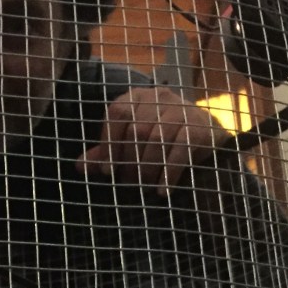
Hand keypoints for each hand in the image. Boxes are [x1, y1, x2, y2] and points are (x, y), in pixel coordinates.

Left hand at [76, 85, 225, 194]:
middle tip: (128, 183)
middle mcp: (159, 97)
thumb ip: (108, 150)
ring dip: (147, 169)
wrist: (208, 131)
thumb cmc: (163, 136)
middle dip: (129, 162)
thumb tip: (79, 166)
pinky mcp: (198, 127)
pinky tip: (162, 191)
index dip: (108, 144)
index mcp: (138, 96)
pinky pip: (180, 151)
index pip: (117, 113)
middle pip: (136, 130)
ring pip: (156, 141)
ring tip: (144, 187)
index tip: (106, 171)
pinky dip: (169, 173)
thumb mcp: (134, 140)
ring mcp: (181, 109)